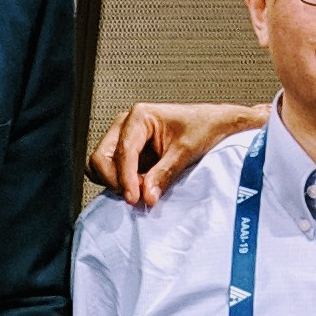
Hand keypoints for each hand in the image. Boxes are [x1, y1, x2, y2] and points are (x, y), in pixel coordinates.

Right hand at [89, 100, 264, 206]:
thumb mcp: (186, 151)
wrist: (215, 123)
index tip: (134, 198)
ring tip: (141, 189)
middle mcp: (125, 125)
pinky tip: (139, 185)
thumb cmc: (203, 127)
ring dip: (114, 182)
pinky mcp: (126, 151)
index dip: (125, 178)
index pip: (122, 152)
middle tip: (138, 196)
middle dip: (116, 180)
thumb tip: (146, 197)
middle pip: (101, 158)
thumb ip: (164, 174)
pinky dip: (118, 181)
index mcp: (139, 116)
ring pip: (100, 165)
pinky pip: (109, 169)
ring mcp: (122, 137)